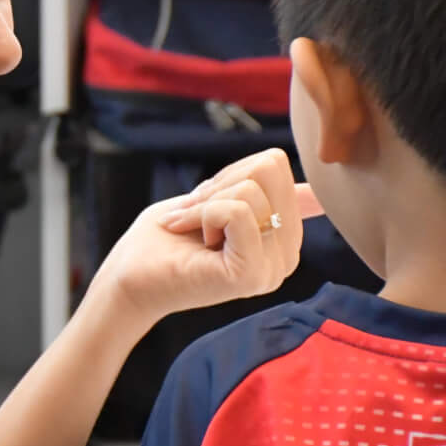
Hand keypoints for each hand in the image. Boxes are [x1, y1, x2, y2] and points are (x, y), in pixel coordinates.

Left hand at [86, 148, 320, 329]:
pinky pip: (236, 213)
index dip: (229, 173)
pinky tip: (195, 241)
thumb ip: (267, 199)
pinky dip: (203, 215)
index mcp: (283, 238)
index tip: (205, 204)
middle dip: (218, 184)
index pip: (276, 167)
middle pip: (269, 170)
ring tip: (191, 231)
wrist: (128, 278)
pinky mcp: (250, 275)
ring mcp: (272, 269)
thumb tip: (318, 194)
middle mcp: (286, 256)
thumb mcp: (218, 204)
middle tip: (195, 217)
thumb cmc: (164, 240)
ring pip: (251, 191)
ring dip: (204, 204)